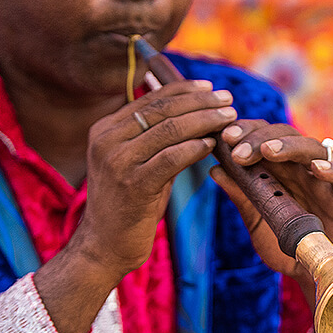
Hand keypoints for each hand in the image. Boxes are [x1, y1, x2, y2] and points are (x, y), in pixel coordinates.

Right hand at [72, 80, 238, 274]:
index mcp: (105, 129)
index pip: (150, 98)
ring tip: (229, 117)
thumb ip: (155, 136)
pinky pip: (171, 158)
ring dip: (204, 120)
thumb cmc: (129, 202)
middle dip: (199, 102)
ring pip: (169, 130)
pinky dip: (195, 148)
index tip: (209, 87)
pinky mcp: (132, 184)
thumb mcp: (136, 161)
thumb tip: (192, 108)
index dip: (183, 89)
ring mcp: (117, 161)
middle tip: (227, 99)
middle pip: (162, 109)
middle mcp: (106, 140)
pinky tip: (213, 144)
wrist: (104, 245)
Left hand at [212, 120, 332, 285]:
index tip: (225, 138)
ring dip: (290, 146)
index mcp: (280, 169)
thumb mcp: (256, 220)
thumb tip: (215, 169)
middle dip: (260, 138)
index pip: (265, 136)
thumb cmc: (285, 244)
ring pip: (313, 149)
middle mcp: (302, 169)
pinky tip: (316, 169)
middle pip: (286, 136)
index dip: (247, 131)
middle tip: (239, 152)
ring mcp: (324, 182)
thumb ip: (240, 195)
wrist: (310, 274)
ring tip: (268, 151)